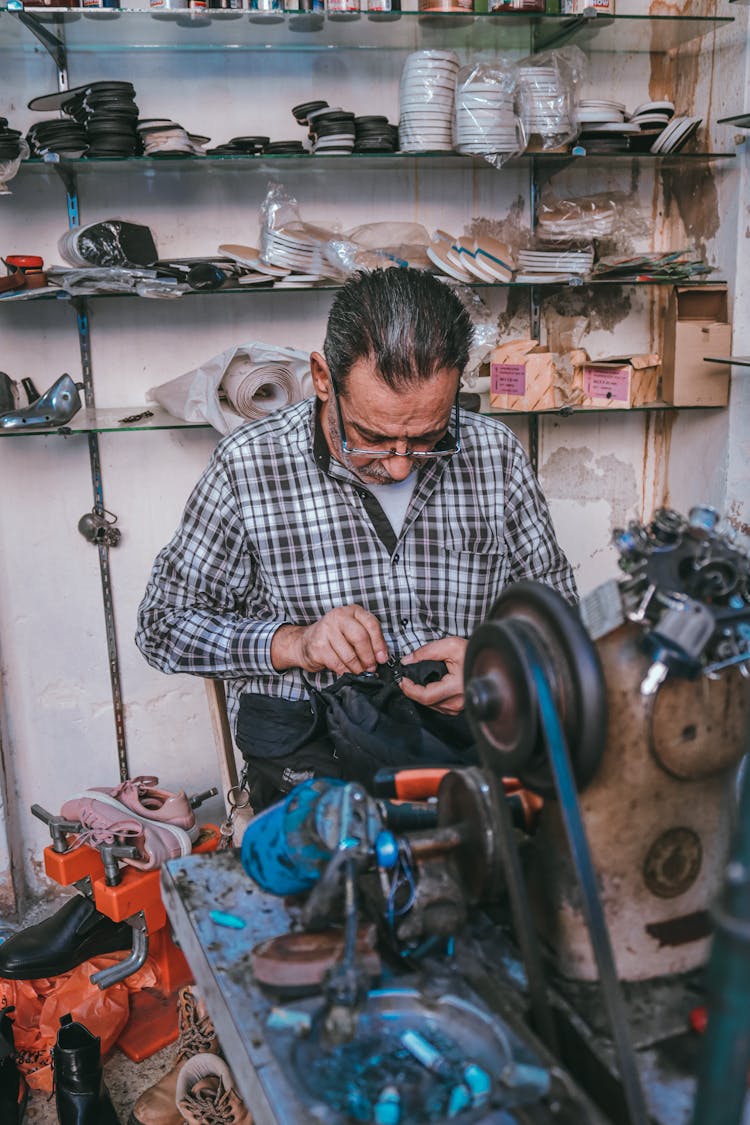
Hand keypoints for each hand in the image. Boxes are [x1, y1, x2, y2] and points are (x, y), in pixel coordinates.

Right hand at [271, 606, 387, 675]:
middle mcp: (338, 616)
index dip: (379, 644)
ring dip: (358, 668)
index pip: (371, 624)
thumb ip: (368, 639)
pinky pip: (337, 664)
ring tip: (360, 672)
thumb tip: (381, 657)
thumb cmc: (333, 637)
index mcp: (351, 611)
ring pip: (349, 654)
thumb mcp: (352, 631)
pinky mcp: (318, 646)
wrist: (304, 642)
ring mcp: (326, 630)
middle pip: (360, 638)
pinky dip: (346, 672)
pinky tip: (348, 673)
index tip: (382, 658)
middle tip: (371, 668)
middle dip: (368, 657)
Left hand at [399, 636, 467, 714]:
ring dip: (421, 695)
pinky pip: (439, 707)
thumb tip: (407, 660)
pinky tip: (431, 687)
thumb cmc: (472, 652)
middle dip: (414, 691)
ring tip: (417, 682)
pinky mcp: (459, 708)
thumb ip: (426, 652)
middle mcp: (458, 701)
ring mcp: (459, 707)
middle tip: (406, 679)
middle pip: (426, 702)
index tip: (403, 680)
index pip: (425, 696)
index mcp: (456, 687)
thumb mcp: (449, 645)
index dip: (410, 690)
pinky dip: (431, 698)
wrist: (487, 660)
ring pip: (432, 706)